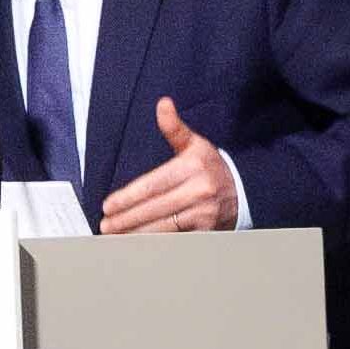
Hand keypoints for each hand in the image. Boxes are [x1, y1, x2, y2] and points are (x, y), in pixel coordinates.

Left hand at [100, 97, 238, 234]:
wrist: (243, 191)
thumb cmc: (211, 167)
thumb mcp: (195, 144)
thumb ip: (174, 128)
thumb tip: (163, 104)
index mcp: (193, 167)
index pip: (154, 185)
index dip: (129, 197)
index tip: (107, 205)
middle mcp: (199, 191)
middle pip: (155, 208)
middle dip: (127, 218)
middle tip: (105, 225)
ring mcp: (204, 213)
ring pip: (164, 227)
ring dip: (136, 234)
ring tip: (115, 236)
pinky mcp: (207, 231)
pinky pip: (176, 238)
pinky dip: (155, 242)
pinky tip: (137, 244)